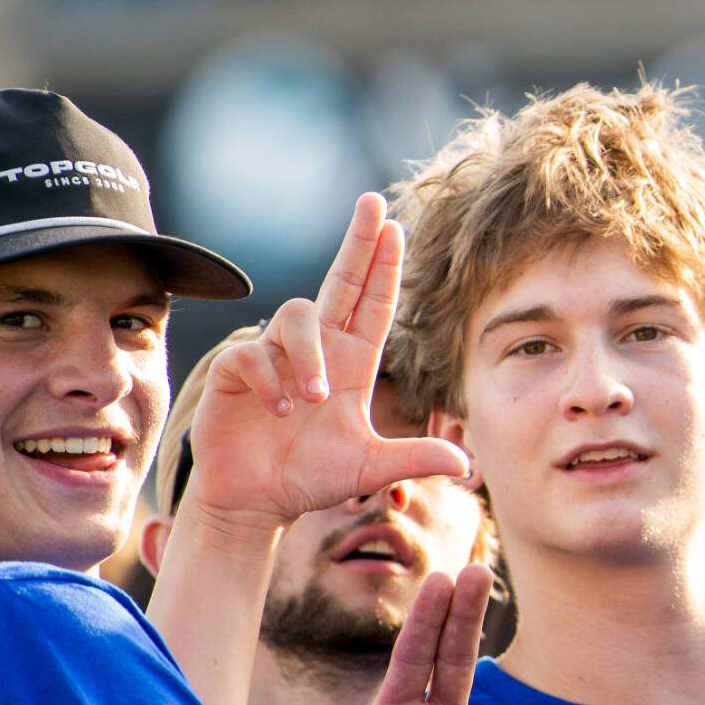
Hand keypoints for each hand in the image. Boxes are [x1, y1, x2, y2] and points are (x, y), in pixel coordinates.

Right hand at [184, 193, 467, 528]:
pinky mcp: (238, 369)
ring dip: (309, 355)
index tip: (395, 227)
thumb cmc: (311, 478)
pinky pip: (255, 353)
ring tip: (313, 399)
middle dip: (357, 242)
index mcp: (352, 364)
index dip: (385, 268)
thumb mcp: (370, 468)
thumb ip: (414, 459)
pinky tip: (280, 411)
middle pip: (340, 282)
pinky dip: (271, 380)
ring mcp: (277, 355)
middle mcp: (318, 350)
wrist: (257, 501)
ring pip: (298, 316)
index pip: (374, 305)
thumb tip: (466, 465)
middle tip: (373, 203)